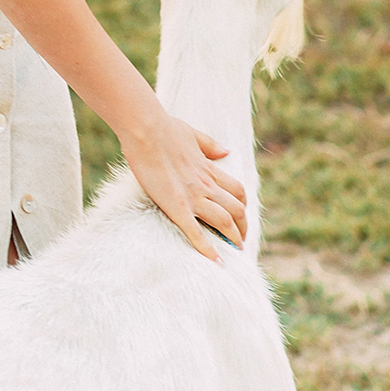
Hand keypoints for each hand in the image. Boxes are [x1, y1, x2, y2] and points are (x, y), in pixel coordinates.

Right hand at [120, 106, 247, 259]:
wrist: (146, 130)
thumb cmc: (165, 128)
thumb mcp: (193, 134)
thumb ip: (211, 145)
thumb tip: (226, 150)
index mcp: (209, 169)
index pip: (237, 191)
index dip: (243, 207)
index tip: (240, 217)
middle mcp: (206, 185)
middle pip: (236, 210)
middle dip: (242, 227)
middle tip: (240, 240)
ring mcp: (193, 197)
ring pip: (224, 221)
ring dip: (232, 238)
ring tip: (234, 250)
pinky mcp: (176, 206)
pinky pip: (195, 232)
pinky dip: (207, 249)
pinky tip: (216, 262)